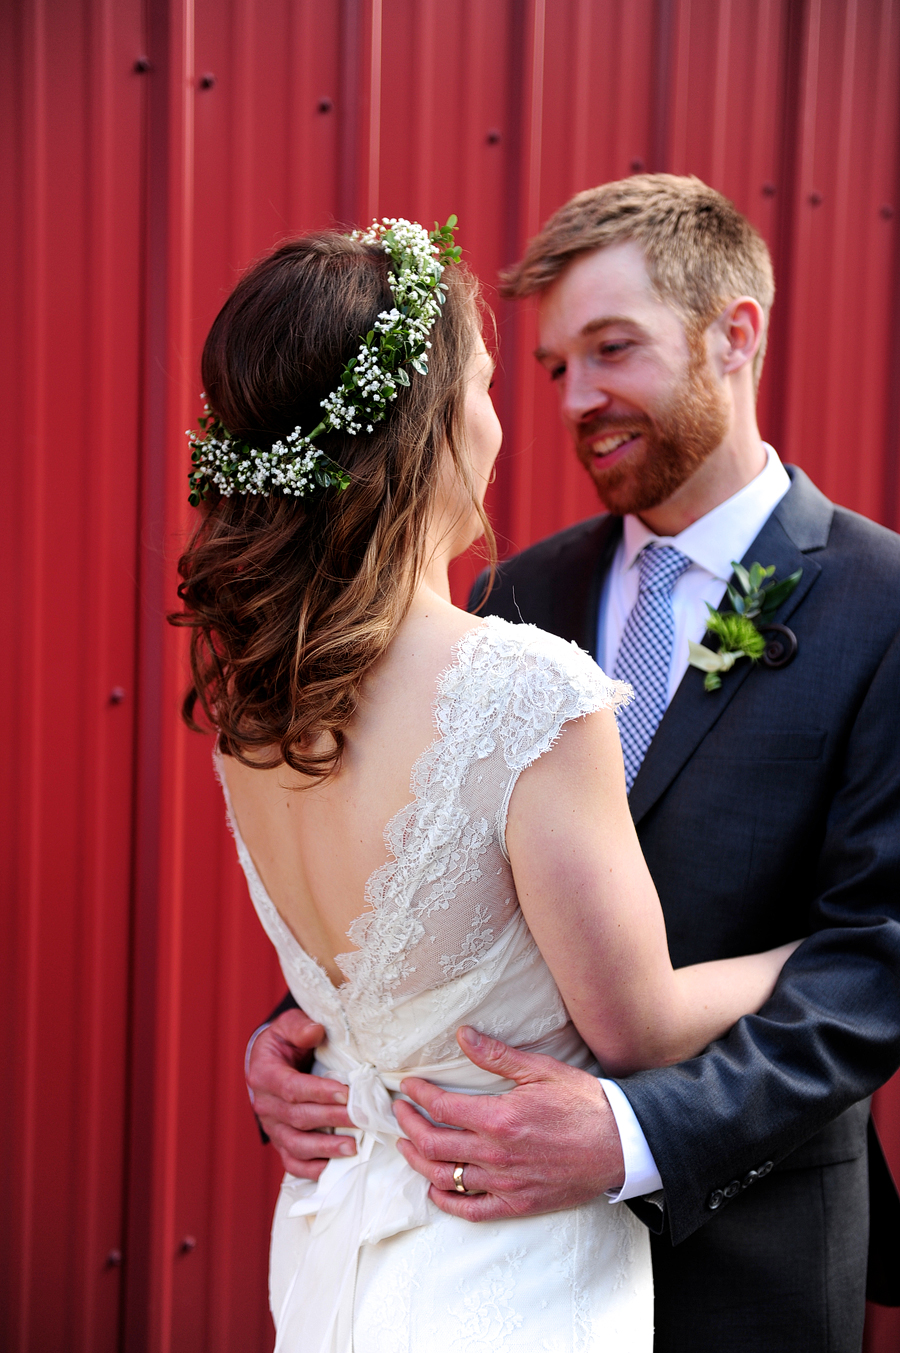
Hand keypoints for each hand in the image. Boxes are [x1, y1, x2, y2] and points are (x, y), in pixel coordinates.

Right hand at [247, 1008, 354, 1178]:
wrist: (271, 1061)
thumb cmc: (284, 1042)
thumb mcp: (288, 1026)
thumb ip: (299, 1027)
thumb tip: (315, 1031)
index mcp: (265, 1074)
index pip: (291, 1087)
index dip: (318, 1092)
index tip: (345, 1094)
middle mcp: (265, 1104)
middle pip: (298, 1117)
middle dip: (331, 1119)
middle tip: (360, 1119)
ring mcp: (272, 1126)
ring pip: (295, 1144)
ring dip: (324, 1148)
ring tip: (353, 1147)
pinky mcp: (280, 1141)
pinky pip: (292, 1162)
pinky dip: (311, 1169)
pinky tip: (333, 1168)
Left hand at [394, 1026, 624, 1220]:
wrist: (620, 1144)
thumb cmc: (583, 1103)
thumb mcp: (540, 1070)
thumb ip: (496, 1055)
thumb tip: (462, 1035)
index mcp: (498, 1119)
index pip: (441, 1109)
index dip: (418, 1095)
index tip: (409, 1086)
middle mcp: (496, 1155)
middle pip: (433, 1144)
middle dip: (408, 1126)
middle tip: (399, 1112)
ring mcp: (504, 1183)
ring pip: (445, 1177)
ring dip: (418, 1160)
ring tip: (405, 1145)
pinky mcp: (517, 1203)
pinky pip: (471, 1210)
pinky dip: (446, 1201)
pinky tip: (434, 1188)